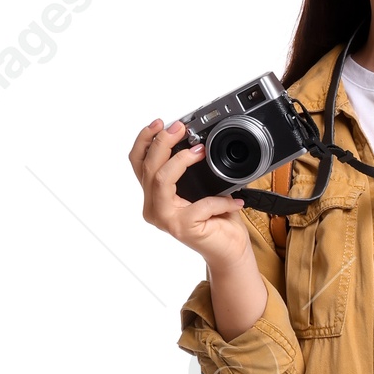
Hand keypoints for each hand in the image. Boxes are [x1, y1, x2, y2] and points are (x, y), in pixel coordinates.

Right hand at [128, 118, 266, 339]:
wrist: (228, 250)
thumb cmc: (215, 220)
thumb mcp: (199, 188)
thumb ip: (189, 170)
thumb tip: (194, 141)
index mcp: (153, 196)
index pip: (138, 164)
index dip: (144, 140)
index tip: (160, 123)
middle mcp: (154, 208)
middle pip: (148, 167)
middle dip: (163, 142)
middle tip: (180, 128)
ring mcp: (166, 219)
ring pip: (161, 179)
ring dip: (180, 160)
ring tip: (200, 151)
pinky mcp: (182, 228)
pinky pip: (200, 204)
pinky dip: (220, 200)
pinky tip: (235, 200)